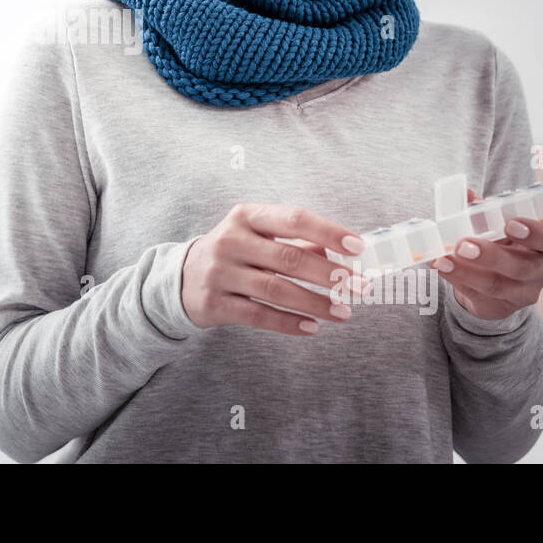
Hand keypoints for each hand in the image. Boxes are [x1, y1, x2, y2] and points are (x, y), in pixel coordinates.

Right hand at [180, 203, 374, 335]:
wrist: (181, 277)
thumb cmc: (235, 253)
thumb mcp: (259, 236)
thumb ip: (298, 242)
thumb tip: (345, 254)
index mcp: (246, 216)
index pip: (293, 219)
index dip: (329, 232)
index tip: (359, 247)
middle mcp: (231, 241)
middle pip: (289, 258)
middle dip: (330, 274)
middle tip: (360, 287)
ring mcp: (220, 272)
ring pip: (277, 290)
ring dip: (315, 303)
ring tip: (344, 312)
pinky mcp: (214, 303)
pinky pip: (258, 315)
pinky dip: (288, 323)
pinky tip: (312, 327)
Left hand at [430, 188, 542, 320]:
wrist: (491, 278)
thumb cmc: (500, 241)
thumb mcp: (495, 223)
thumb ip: (483, 208)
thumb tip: (467, 195)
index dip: (540, 233)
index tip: (510, 224)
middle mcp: (541, 270)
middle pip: (525, 267)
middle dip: (492, 256)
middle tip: (464, 245)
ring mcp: (523, 293)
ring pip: (498, 286)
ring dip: (467, 272)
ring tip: (444, 259)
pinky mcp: (500, 307)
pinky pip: (479, 297)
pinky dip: (456, 279)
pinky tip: (441, 266)